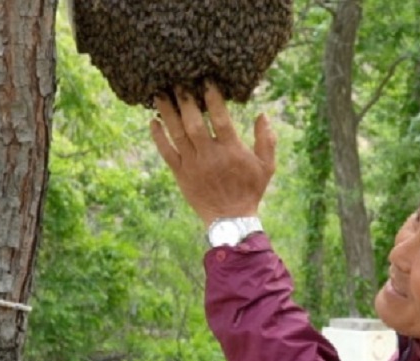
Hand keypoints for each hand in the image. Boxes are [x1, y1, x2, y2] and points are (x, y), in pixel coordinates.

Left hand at [150, 84, 275, 226]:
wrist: (231, 218)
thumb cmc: (251, 189)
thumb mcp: (266, 166)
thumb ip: (266, 140)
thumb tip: (262, 114)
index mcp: (231, 151)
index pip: (220, 119)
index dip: (213, 99)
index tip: (206, 82)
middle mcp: (210, 156)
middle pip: (194, 124)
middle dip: (185, 102)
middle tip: (178, 83)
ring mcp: (193, 165)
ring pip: (177, 134)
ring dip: (167, 113)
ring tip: (159, 94)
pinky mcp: (181, 174)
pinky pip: (166, 152)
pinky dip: (158, 136)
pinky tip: (152, 121)